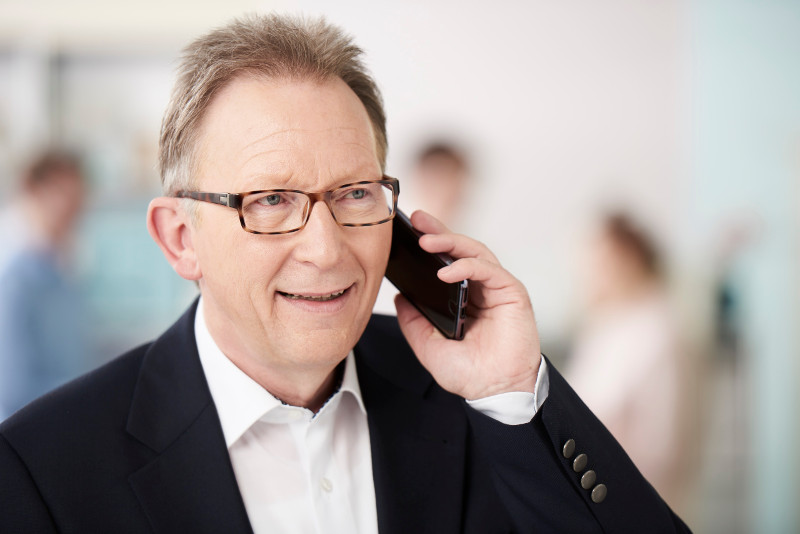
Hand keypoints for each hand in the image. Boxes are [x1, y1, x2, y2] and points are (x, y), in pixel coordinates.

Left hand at [394, 210, 541, 399]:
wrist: (497, 393)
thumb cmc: (470, 374)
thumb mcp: (429, 347)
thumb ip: (414, 322)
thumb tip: (398, 297)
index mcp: (464, 298)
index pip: (447, 262)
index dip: (430, 244)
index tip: (406, 231)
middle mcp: (482, 289)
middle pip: (460, 250)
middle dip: (438, 231)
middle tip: (416, 220)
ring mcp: (497, 288)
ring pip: (475, 252)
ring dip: (450, 242)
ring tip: (424, 241)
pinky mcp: (512, 292)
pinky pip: (488, 269)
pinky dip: (467, 266)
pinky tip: (445, 272)